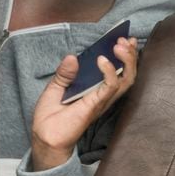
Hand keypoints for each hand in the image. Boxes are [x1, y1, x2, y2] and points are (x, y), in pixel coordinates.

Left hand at [30, 36, 137, 170]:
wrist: (44, 137)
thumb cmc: (50, 117)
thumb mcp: (55, 87)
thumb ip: (65, 73)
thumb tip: (72, 57)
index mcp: (96, 90)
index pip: (119, 70)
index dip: (126, 55)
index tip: (125, 39)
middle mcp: (104, 95)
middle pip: (128, 74)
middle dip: (130, 55)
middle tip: (125, 40)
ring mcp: (102, 100)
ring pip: (126, 80)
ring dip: (127, 60)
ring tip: (119, 45)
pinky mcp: (95, 105)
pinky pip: (109, 87)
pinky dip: (109, 72)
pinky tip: (102, 60)